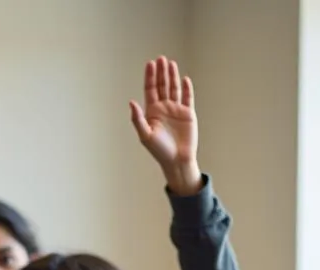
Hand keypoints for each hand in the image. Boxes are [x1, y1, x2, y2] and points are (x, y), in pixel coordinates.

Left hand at [130, 56, 202, 195]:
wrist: (177, 161)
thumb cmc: (159, 151)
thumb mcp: (145, 135)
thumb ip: (137, 119)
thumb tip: (131, 102)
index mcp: (152, 112)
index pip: (150, 89)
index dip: (149, 77)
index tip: (150, 64)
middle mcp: (164, 108)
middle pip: (162, 85)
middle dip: (161, 72)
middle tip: (160, 59)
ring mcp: (176, 109)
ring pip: (174, 88)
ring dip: (172, 76)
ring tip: (170, 63)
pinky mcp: (188, 113)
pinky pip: (187, 97)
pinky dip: (186, 88)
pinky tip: (184, 79)